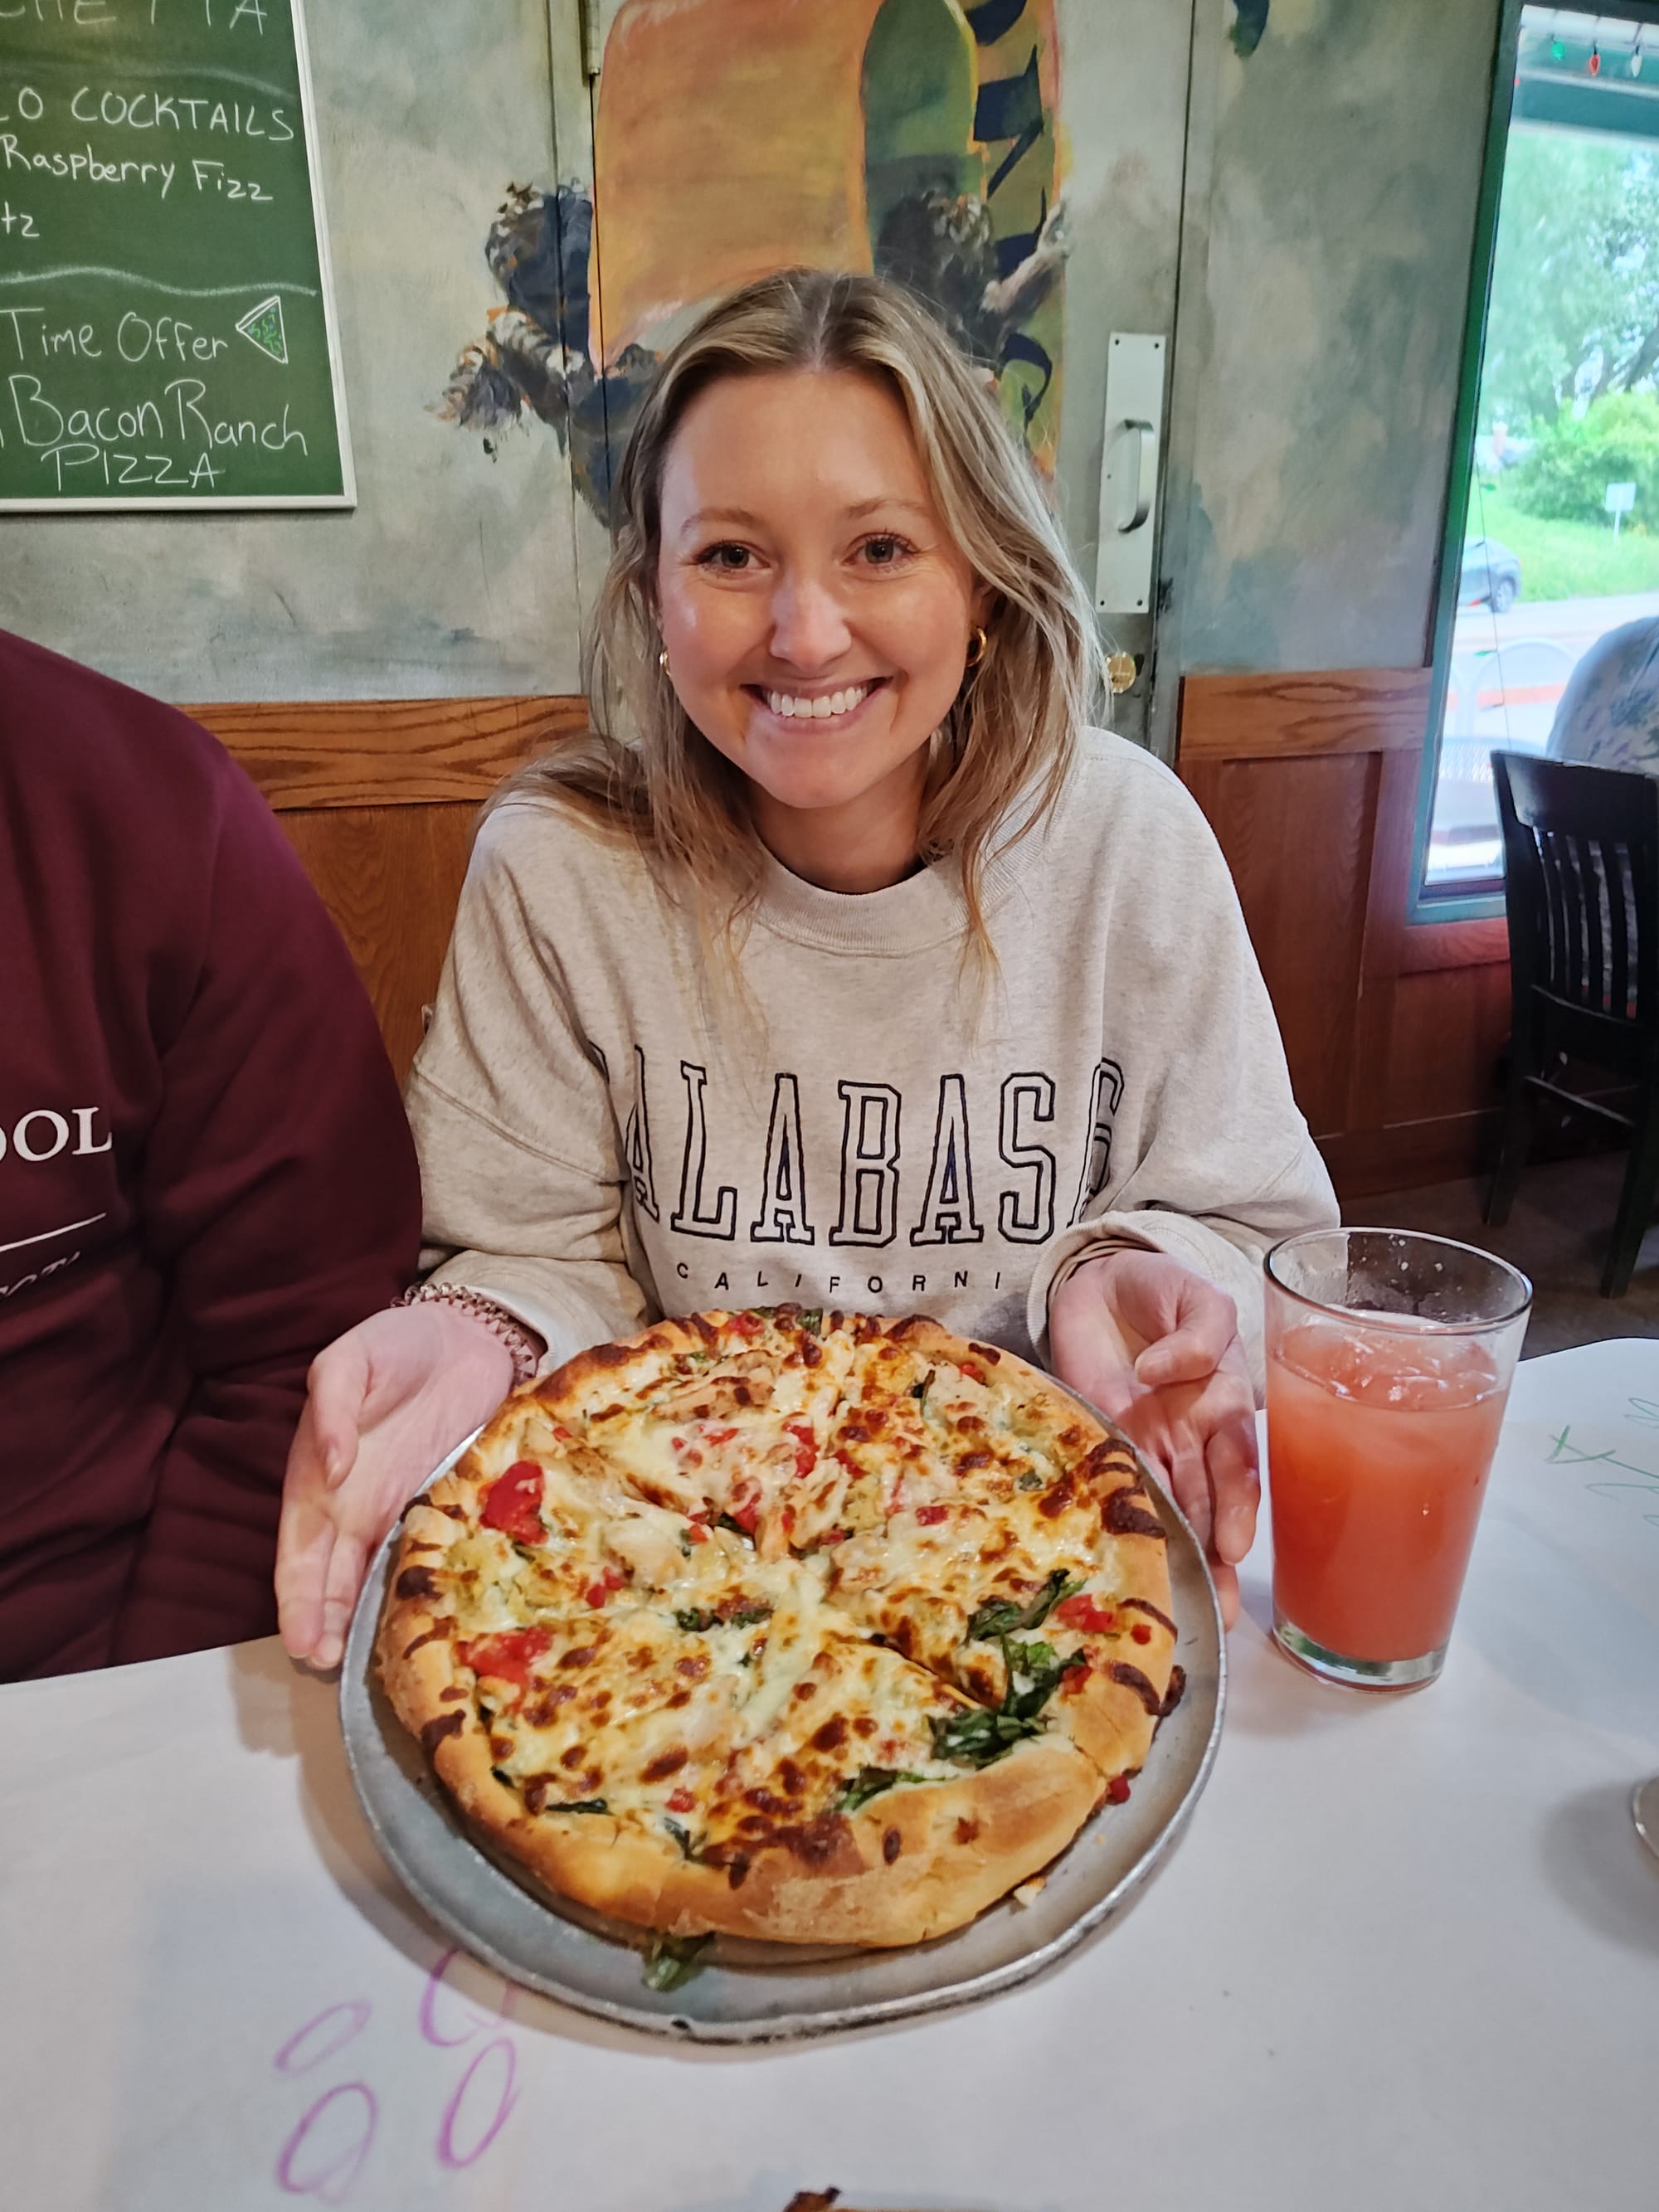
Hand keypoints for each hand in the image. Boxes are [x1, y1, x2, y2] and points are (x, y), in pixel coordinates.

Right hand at [276, 1304, 519, 1668]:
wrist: (467, 1336)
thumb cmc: (396, 1347)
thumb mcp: (349, 1360)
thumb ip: (331, 1404)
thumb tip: (330, 1464)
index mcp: (320, 1479)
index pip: (300, 1553)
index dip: (298, 1601)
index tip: (304, 1643)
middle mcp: (355, 1507)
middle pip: (332, 1580)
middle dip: (325, 1627)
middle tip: (329, 1668)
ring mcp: (402, 1513)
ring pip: (376, 1580)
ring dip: (366, 1623)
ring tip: (365, 1666)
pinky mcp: (448, 1509)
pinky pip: (428, 1557)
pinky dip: (420, 1590)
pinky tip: (424, 1622)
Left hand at [1048, 1248, 1257, 1628]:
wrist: (1098, 1281)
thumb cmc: (1161, 1290)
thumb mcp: (1198, 1296)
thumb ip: (1199, 1330)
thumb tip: (1167, 1373)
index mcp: (1222, 1407)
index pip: (1237, 1466)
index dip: (1238, 1506)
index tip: (1235, 1545)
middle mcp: (1188, 1438)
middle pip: (1207, 1505)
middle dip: (1215, 1558)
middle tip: (1218, 1609)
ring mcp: (1144, 1446)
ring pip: (1166, 1510)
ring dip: (1177, 1558)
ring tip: (1184, 1607)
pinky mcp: (1100, 1443)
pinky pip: (1111, 1486)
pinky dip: (1119, 1522)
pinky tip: (1124, 1560)